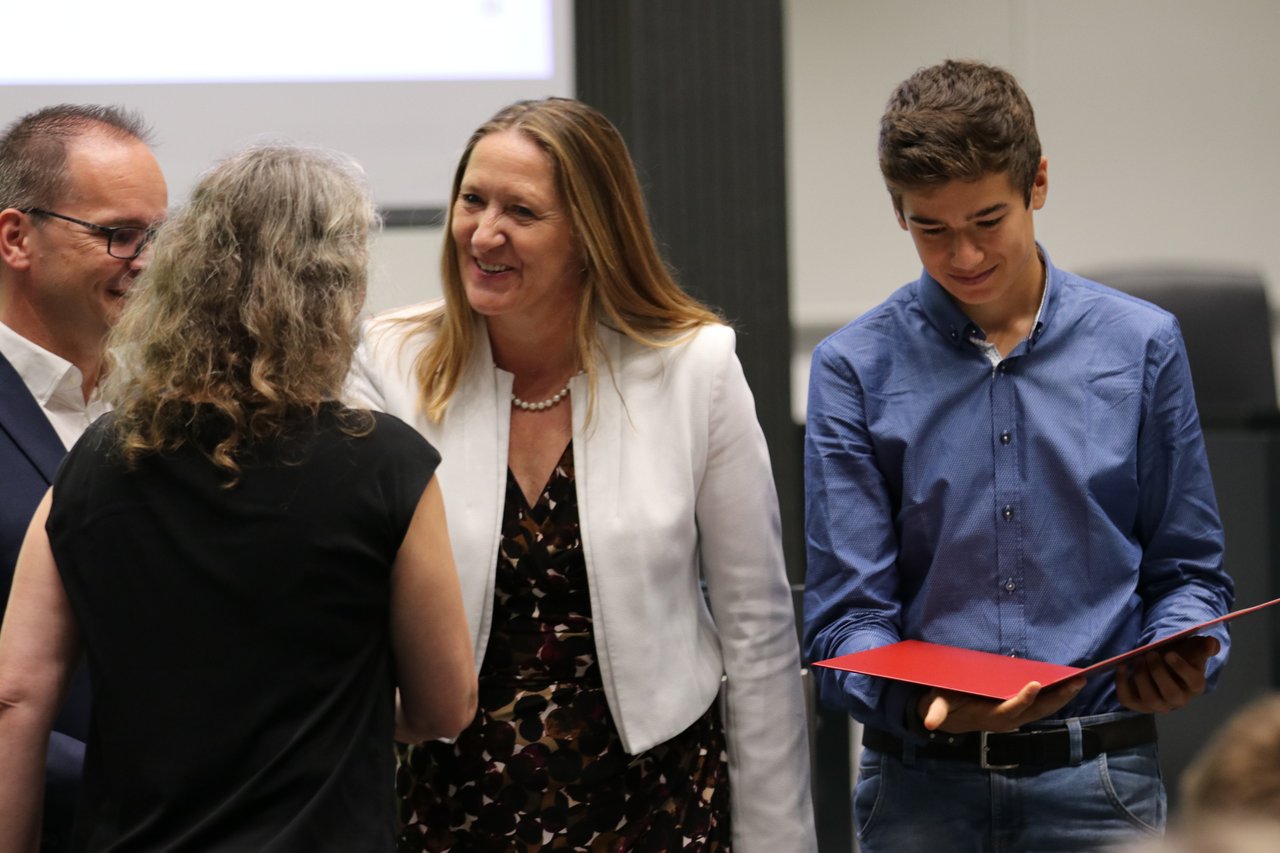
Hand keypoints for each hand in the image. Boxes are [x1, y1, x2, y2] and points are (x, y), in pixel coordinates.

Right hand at [918, 677, 1085, 733]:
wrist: (949, 718)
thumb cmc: (945, 704)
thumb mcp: (938, 704)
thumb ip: (936, 711)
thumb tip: (931, 722)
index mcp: (989, 717)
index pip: (1010, 710)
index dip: (1023, 699)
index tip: (1036, 684)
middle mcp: (1007, 720)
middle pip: (1036, 712)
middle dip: (1057, 698)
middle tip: (1076, 682)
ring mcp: (1015, 718)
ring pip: (1043, 710)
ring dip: (1062, 698)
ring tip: (1079, 682)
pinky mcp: (1019, 713)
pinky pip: (1041, 707)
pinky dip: (1056, 698)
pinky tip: (1067, 686)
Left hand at [1115, 634, 1218, 713]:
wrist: (1164, 667)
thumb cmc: (1181, 657)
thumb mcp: (1194, 649)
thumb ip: (1204, 646)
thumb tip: (1211, 643)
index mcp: (1195, 686)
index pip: (1194, 682)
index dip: (1182, 669)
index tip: (1169, 654)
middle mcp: (1179, 700)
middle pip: (1171, 693)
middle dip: (1158, 673)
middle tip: (1149, 654)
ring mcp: (1158, 705)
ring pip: (1150, 698)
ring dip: (1141, 677)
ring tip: (1137, 659)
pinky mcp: (1139, 705)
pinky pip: (1128, 700)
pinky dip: (1122, 685)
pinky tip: (1120, 667)